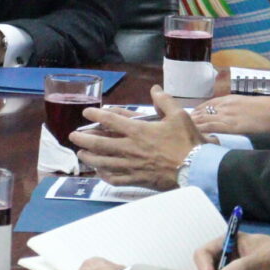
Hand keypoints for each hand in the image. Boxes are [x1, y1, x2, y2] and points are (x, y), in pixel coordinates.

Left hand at [70, 85, 200, 189]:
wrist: (196, 170)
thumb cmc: (187, 143)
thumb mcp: (178, 115)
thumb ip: (164, 101)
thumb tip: (155, 88)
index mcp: (138, 131)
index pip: (110, 120)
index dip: (96, 114)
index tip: (86, 112)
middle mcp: (130, 148)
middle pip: (100, 143)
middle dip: (84, 138)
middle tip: (73, 136)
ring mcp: (132, 166)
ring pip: (104, 162)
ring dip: (90, 157)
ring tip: (81, 154)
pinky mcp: (138, 181)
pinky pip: (116, 179)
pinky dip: (105, 176)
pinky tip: (100, 173)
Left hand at [190, 94, 269, 134]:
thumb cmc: (267, 109)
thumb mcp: (246, 105)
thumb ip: (235, 109)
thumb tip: (230, 118)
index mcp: (229, 99)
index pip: (207, 105)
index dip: (197, 112)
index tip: (189, 117)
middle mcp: (224, 106)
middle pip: (202, 112)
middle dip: (191, 119)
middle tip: (180, 126)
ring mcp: (227, 116)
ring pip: (204, 120)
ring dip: (193, 126)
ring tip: (182, 133)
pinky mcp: (231, 126)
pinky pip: (212, 128)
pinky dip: (202, 131)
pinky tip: (194, 135)